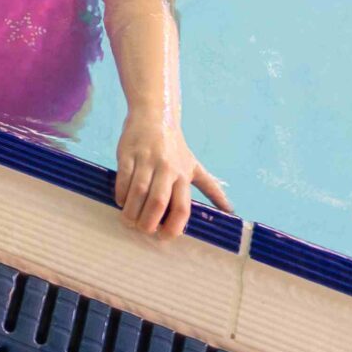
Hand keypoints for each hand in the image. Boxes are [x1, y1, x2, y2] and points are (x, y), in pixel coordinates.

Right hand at [114, 115, 230, 239]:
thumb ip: (211, 188)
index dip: (173, 226)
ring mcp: (146, 160)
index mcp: (183, 175)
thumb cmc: (175, 146)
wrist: (155, 114)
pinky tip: (121, 201)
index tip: (164, 236)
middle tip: (142, 230)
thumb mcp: (194, 166)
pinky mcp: (128, 153)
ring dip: (132, 211)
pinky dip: (121, 193)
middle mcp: (167, 168)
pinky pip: (123, 177)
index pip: (182, 206)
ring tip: (128, 221)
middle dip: (148, 221)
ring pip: (138, 191)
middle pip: (158, 201)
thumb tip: (230, 210)